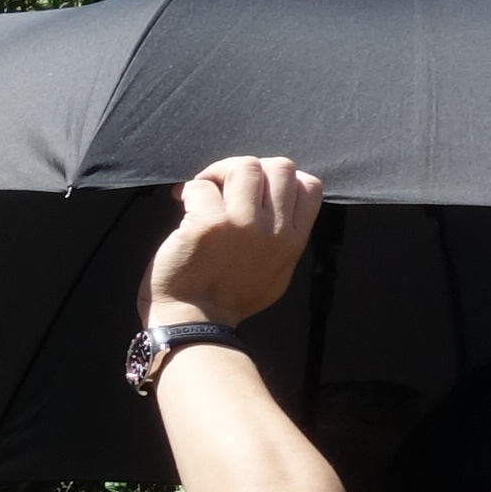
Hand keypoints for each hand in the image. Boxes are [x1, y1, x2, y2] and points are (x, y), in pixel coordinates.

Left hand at [145, 155, 321, 329]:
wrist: (193, 324)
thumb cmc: (228, 301)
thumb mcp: (277, 272)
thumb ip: (283, 238)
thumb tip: (278, 206)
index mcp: (293, 240)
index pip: (309, 185)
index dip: (281, 178)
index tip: (255, 190)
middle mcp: (273, 229)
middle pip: (280, 167)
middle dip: (249, 169)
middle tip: (223, 185)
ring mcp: (241, 225)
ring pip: (244, 167)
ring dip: (219, 172)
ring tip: (203, 189)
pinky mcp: (207, 225)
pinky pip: (201, 186)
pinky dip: (188, 189)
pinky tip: (181, 202)